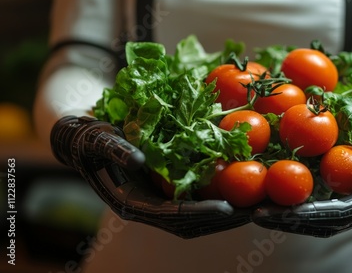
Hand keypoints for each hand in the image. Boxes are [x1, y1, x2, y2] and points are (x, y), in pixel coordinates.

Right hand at [50, 116, 250, 238]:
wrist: (85, 141)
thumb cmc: (90, 140)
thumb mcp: (98, 140)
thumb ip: (116, 150)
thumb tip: (139, 160)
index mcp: (133, 203)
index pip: (173, 215)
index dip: (201, 212)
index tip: (229, 208)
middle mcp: (149, 207)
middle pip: (192, 222)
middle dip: (223, 218)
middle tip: (254, 212)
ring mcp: (160, 200)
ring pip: (198, 215)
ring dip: (226, 212)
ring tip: (255, 205)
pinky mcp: (167, 190)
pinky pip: (196, 197)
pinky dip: (217, 196)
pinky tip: (239, 187)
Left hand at [252, 118, 351, 236]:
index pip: (337, 215)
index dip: (309, 214)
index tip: (282, 213)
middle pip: (317, 223)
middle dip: (287, 220)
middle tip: (255, 214)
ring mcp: (348, 206)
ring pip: (311, 218)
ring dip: (283, 215)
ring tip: (253, 209)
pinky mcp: (339, 198)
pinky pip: (312, 204)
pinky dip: (290, 203)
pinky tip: (268, 194)